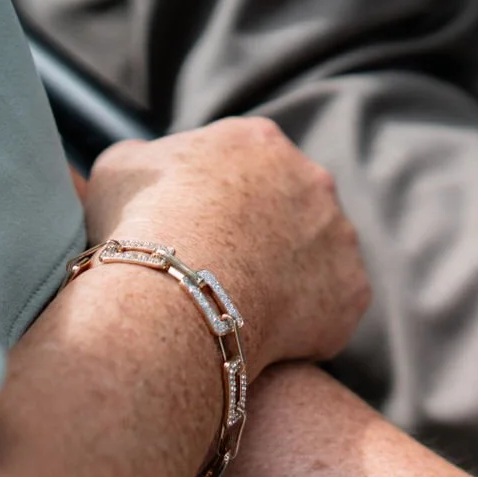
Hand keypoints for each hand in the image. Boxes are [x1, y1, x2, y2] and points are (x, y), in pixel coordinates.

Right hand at [80, 117, 369, 375]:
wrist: (179, 289)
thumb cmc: (142, 224)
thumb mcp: (123, 166)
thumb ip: (151, 158)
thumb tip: (154, 165)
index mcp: (260, 142)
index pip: (250, 163)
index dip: (225, 198)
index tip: (206, 227)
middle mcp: (314, 181)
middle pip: (292, 209)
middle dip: (267, 235)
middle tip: (230, 269)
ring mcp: (342, 237)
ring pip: (319, 258)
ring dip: (293, 277)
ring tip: (248, 305)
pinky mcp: (354, 291)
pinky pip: (333, 308)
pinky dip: (308, 322)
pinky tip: (273, 335)